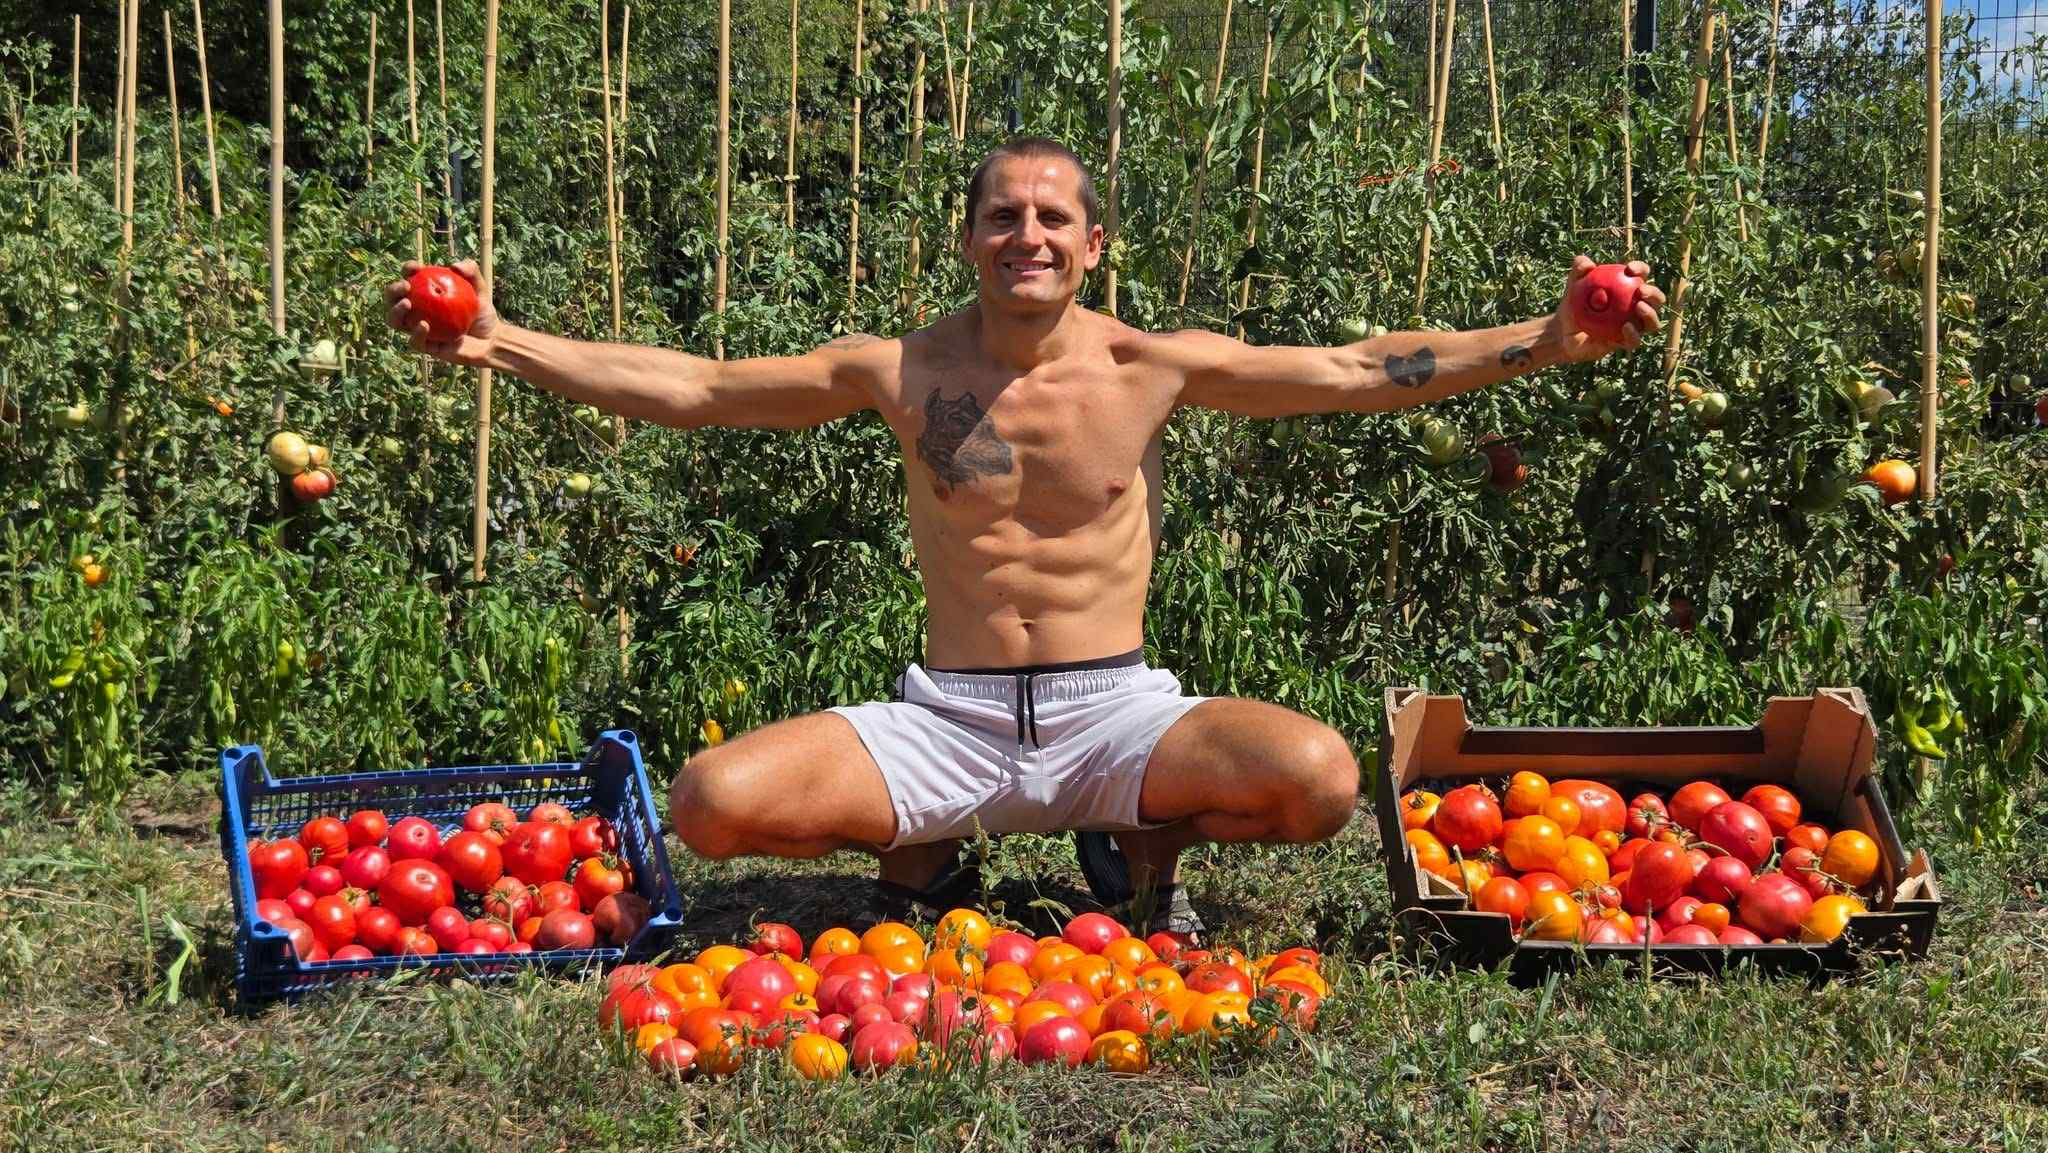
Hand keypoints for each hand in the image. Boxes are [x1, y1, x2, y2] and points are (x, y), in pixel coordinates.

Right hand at [383, 259, 499, 366]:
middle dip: (392, 290)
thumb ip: (471, 271)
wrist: (491, 339)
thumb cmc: (483, 312)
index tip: (415, 267)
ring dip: (395, 311)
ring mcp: (418, 329)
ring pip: (395, 321)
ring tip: (407, 304)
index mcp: (425, 293)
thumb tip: (454, 266)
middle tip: (405, 286)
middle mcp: (417, 311)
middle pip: (393, 300)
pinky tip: (424, 324)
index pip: (409, 278)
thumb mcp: (480, 288)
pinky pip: (415, 341)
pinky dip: (416, 333)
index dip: (407, 270)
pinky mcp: (426, 347)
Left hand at [1549, 255, 1665, 363]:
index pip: (1641, 276)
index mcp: (1628, 289)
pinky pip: (1634, 340)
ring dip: (1650, 313)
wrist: (1562, 333)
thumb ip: (1578, 271)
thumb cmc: (1571, 305)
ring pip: (1652, 322)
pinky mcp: (1625, 343)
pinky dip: (1633, 334)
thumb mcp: (1572, 285)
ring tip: (1639, 306)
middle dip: (1653, 293)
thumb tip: (1586, 263)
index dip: (1641, 269)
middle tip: (1640, 290)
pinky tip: (1626, 327)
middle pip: (1655, 300)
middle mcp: (1636, 307)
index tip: (1629, 269)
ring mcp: (1633, 326)